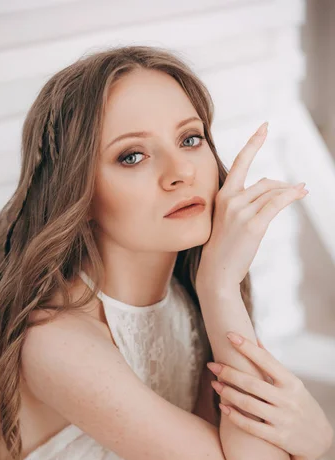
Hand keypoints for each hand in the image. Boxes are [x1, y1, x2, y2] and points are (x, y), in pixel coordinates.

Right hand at [196, 122, 308, 289]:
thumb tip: (271, 189)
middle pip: (265, 182)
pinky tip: (301, 193)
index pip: (239, 163)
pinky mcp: (253, 224)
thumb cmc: (222, 249)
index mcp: (221, 196)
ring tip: (301, 192)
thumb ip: (242, 202)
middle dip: (282, 186)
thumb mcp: (226, 220)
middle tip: (296, 188)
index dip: (253, 143)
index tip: (264, 127)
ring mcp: (240, 211)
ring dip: (290, 191)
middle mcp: (229, 200)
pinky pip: (277, 203)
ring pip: (272, 192)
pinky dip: (292, 196)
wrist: (216, 273)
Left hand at [206, 332, 333, 459]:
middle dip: (229, 372)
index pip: (266, 360)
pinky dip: (234, 416)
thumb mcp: (293, 384)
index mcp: (291, 382)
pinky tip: (222, 407)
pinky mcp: (278, 437)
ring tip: (213, 384)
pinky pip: (251, 427)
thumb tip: (256, 339)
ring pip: (249, 404)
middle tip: (211, 365)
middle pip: (252, 383)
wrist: (321, 440)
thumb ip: (272, 364)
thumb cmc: (301, 405)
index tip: (229, 335)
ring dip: (228, 393)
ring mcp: (283, 419)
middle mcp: (288, 399)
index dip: (247, 347)